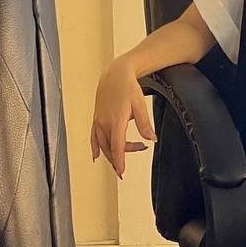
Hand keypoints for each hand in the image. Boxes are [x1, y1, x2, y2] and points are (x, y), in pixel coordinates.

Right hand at [90, 56, 155, 177]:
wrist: (114, 74)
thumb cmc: (128, 87)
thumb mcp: (140, 104)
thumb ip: (145, 123)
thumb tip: (151, 139)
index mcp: (116, 120)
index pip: (117, 146)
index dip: (119, 160)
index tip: (121, 172)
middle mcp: (104, 122)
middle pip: (110, 147)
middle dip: (121, 156)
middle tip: (140, 149)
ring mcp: (98, 121)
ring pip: (102, 144)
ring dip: (112, 153)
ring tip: (124, 154)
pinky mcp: (96, 118)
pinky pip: (93, 137)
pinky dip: (94, 147)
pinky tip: (95, 156)